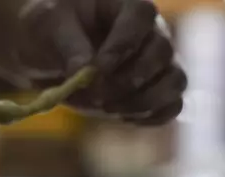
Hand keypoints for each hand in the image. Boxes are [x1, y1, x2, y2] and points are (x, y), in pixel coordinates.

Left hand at [17, 0, 185, 125]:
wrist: (54, 54)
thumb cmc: (53, 28)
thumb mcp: (50, 26)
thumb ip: (69, 44)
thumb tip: (83, 70)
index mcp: (129, 5)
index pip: (142, 16)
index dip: (123, 44)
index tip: (97, 69)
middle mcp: (154, 31)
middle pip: (163, 53)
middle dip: (130, 79)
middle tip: (97, 95)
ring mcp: (161, 63)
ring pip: (174, 82)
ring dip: (144, 101)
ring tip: (109, 109)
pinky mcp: (160, 91)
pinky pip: (172, 106)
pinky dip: (151, 117)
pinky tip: (123, 118)